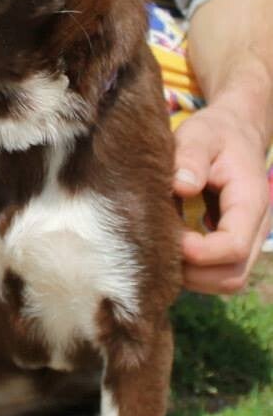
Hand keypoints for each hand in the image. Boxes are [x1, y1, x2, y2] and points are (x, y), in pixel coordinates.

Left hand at [173, 104, 270, 293]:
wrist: (234, 134)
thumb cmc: (215, 135)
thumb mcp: (200, 134)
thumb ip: (190, 156)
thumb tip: (182, 185)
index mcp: (250, 201)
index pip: (234, 247)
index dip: (199, 253)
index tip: (169, 236)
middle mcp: (256, 228)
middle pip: (232, 276)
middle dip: (193, 272)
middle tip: (160, 249)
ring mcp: (247, 241)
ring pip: (226, 281)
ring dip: (192, 277)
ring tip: (163, 250)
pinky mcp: (233, 247)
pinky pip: (218, 275)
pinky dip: (193, 272)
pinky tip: (170, 249)